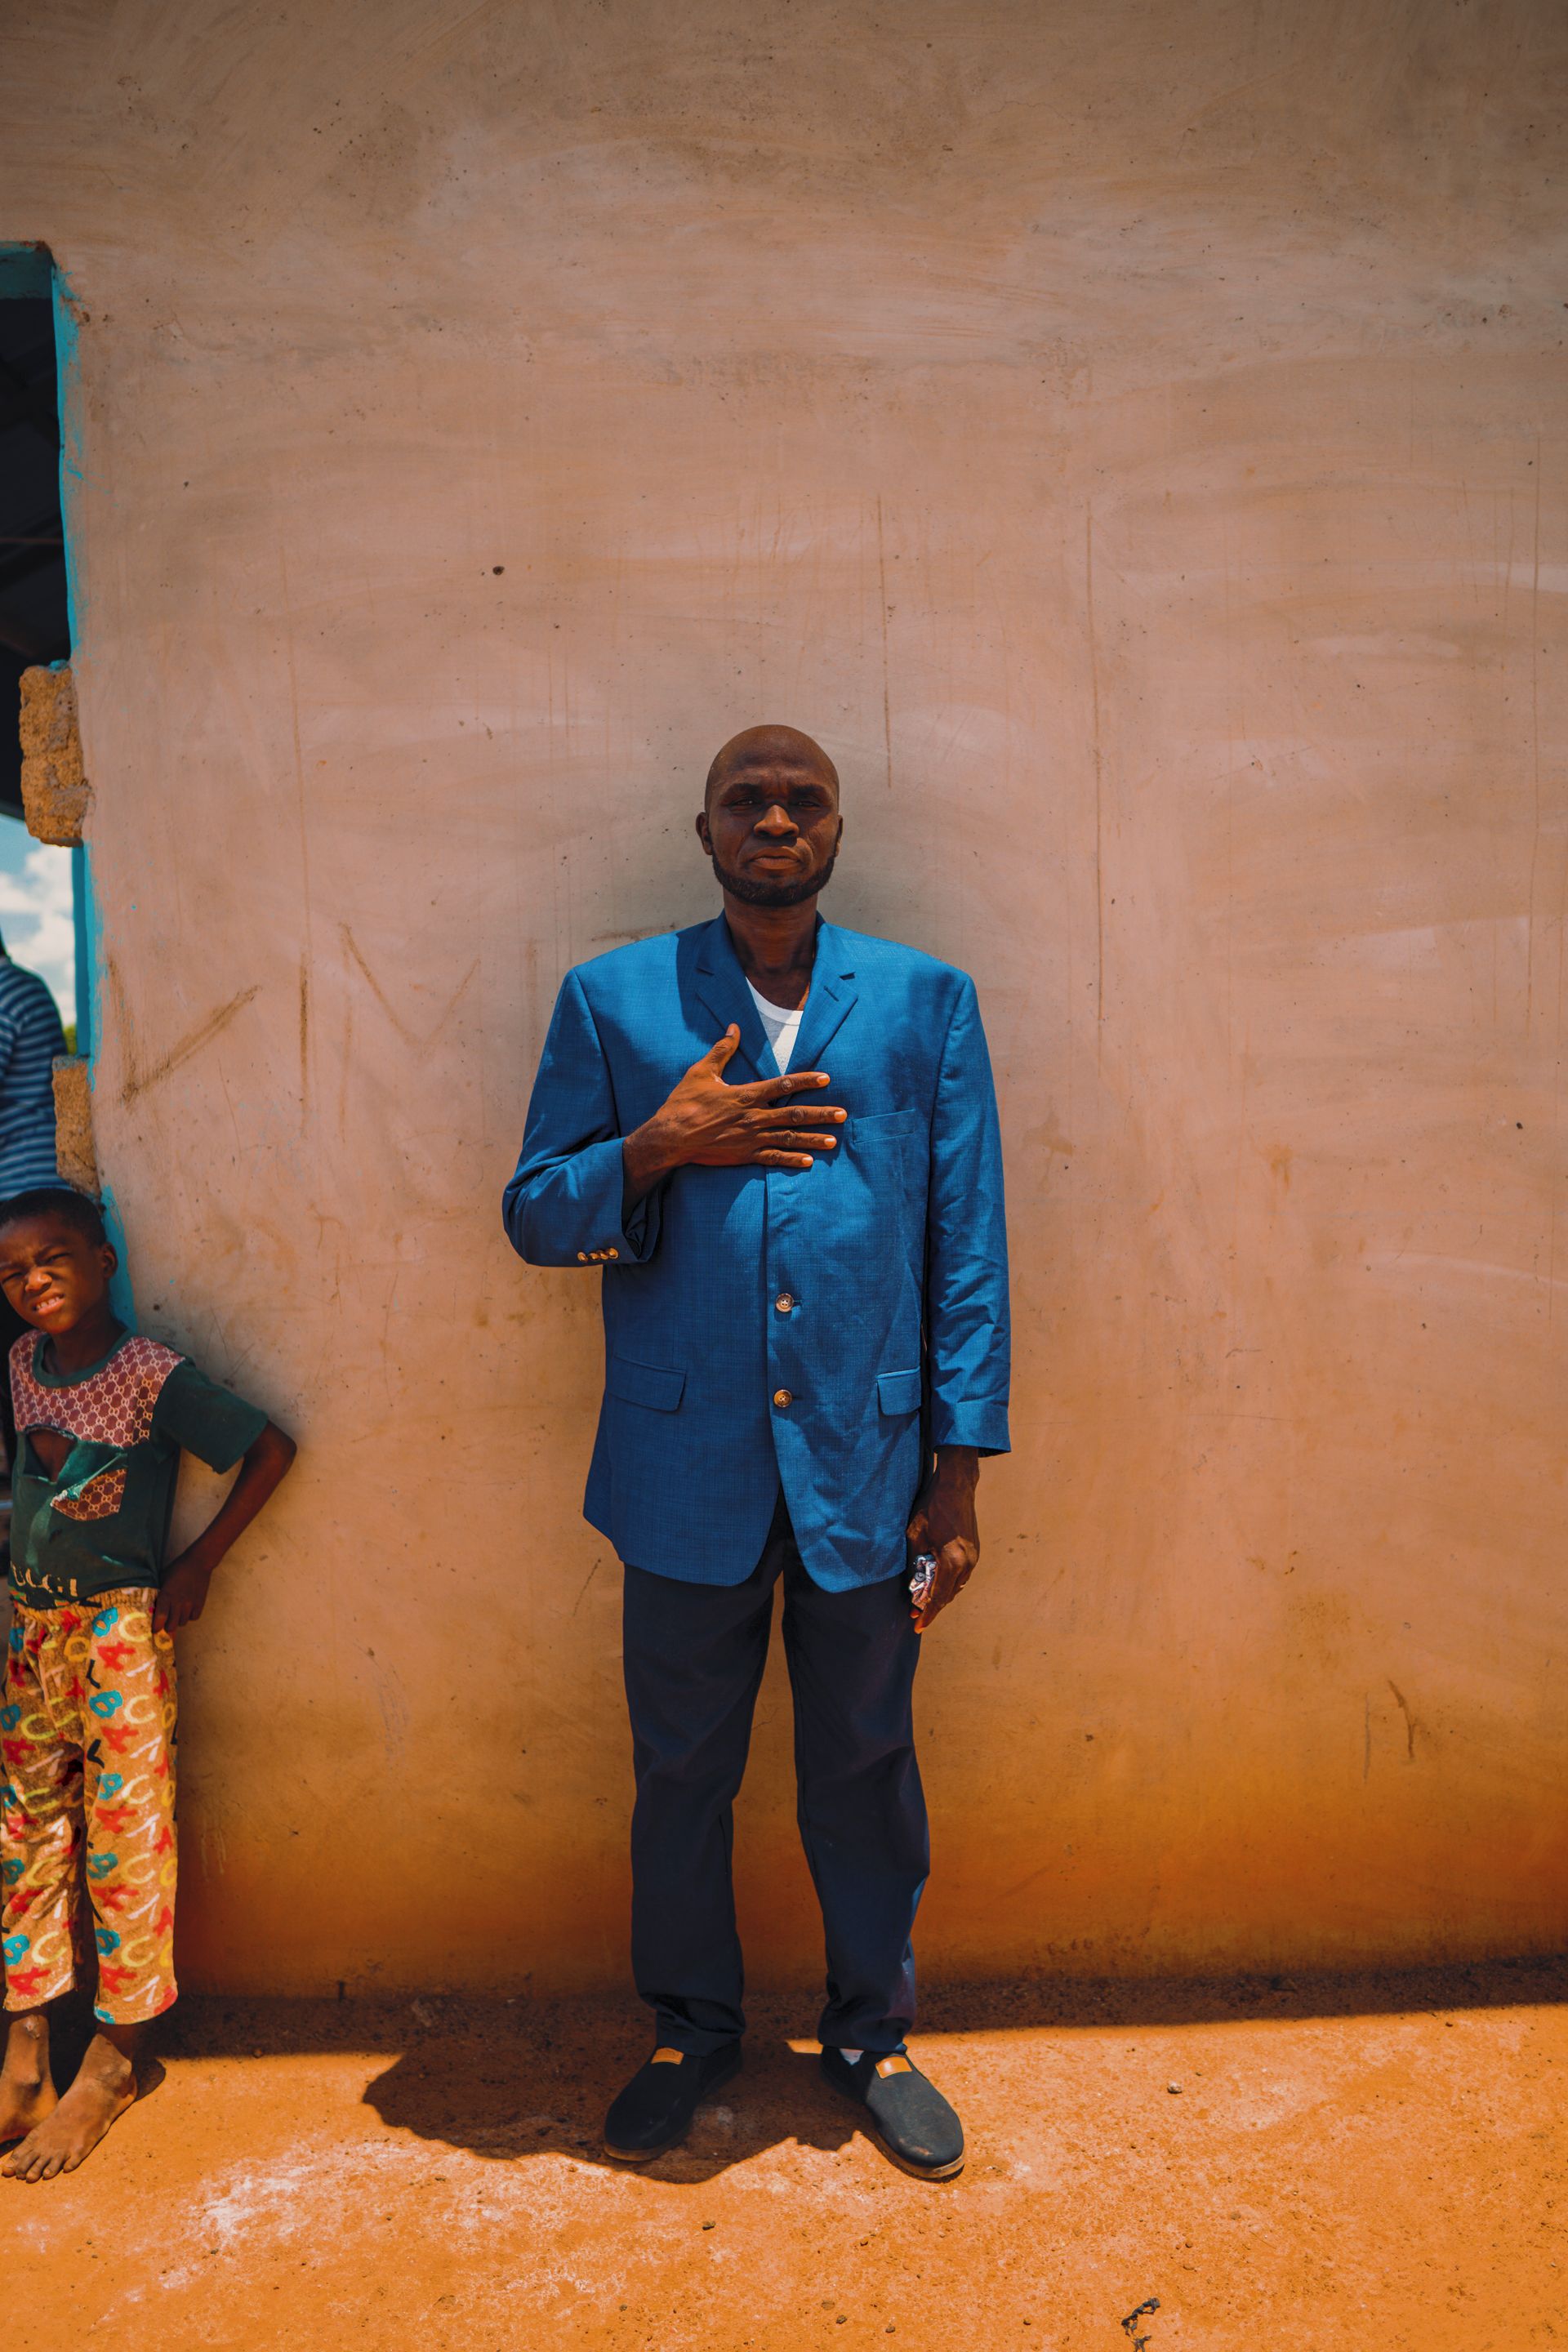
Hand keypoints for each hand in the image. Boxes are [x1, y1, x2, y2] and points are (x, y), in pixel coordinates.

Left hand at [152, 1551, 214, 1634]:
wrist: (198, 1562)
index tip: (154, 1630)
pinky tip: (188, 1609)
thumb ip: (160, 1593)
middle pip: (172, 1625)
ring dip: (178, 1620)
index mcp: (166, 1595)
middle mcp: (178, 1602)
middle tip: (166, 1622)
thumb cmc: (177, 1569)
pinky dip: (190, 1616)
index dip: (156, 1627)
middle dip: (167, 1626)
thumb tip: (154, 1607)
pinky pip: (194, 1618)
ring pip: (183, 1623)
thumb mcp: (163, 1579)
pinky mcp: (200, 1603)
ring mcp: (190, 1603)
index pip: (160, 1618)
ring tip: (177, 1613)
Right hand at [623, 1027, 845, 1197]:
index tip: (826, 1078)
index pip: (782, 1086)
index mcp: (745, 1095)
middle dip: (820, 1114)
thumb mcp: (701, 1072)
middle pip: (793, 1115)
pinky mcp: (743, 1155)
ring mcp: (750, 1138)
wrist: (670, 1137)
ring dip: (812, 1140)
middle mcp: (752, 1117)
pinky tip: (808, 1162)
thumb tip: (734, 1027)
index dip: (806, 1081)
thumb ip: (722, 1050)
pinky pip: (772, 1158)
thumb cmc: (683, 1103)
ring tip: (833, 1140)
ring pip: (788, 1139)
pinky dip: (791, 1160)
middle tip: (843, 1114)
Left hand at [906, 1448, 980, 1632]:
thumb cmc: (931, 1509)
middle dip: (932, 1607)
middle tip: (916, 1614)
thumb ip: (914, 1563)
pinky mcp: (975, 1551)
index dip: (927, 1614)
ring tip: (924, 1600)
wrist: (956, 1487)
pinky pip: (961, 1575)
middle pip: (949, 1595)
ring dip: (941, 1594)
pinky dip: (949, 1583)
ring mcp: (974, 1558)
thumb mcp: (915, 1536)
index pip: (938, 1597)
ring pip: (956, 1586)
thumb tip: (913, 1584)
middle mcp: (967, 1564)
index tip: (918, 1626)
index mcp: (952, 1562)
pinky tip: (938, 1582)